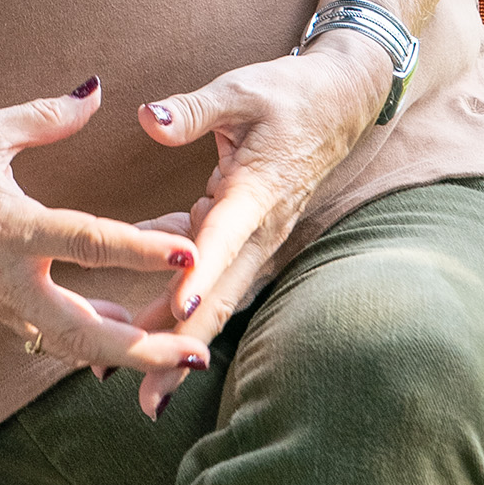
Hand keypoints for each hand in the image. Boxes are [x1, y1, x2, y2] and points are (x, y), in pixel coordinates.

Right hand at [0, 78, 204, 376]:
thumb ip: (46, 117)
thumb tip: (97, 90)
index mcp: (6, 223)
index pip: (87, 242)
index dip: (141, 250)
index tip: (189, 254)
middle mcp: (0, 274)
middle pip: (80, 331)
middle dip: (142, 349)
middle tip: (196, 356)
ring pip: (63, 342)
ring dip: (120, 348)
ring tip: (175, 347)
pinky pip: (41, 333)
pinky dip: (84, 336)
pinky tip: (119, 327)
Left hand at [121, 36, 391, 414]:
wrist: (343, 100)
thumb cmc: (289, 92)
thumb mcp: (239, 89)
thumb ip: (191, 110)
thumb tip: (147, 120)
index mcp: (255, 190)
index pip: (222, 239)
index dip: (198, 275)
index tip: (176, 311)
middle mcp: (261, 227)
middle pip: (220, 294)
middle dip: (182, 344)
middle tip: (146, 395)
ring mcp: (259, 237)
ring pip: (218, 296)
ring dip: (181, 338)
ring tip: (140, 386)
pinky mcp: (251, 235)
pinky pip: (215, 273)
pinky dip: (182, 298)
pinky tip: (141, 314)